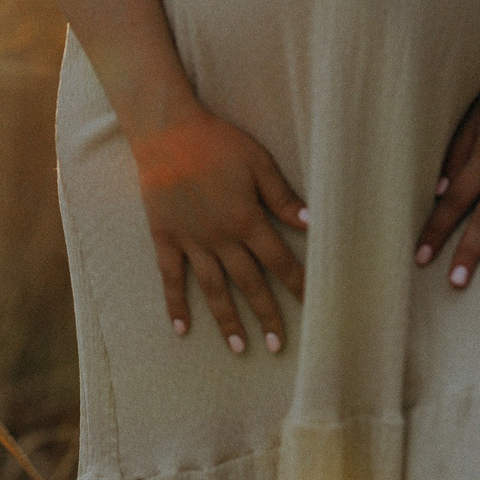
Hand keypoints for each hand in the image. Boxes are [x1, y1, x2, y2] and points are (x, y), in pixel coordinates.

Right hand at [130, 103, 308, 354]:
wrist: (166, 131)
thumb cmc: (216, 142)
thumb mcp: (257, 162)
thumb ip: (282, 196)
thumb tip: (312, 222)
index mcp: (246, 219)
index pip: (279, 261)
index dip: (297, 284)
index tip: (313, 307)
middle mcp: (220, 238)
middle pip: (248, 283)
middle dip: (266, 315)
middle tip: (278, 346)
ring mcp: (190, 241)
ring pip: (213, 288)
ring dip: (227, 320)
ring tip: (239, 348)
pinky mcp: (165, 237)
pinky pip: (170, 277)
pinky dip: (175, 304)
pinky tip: (182, 329)